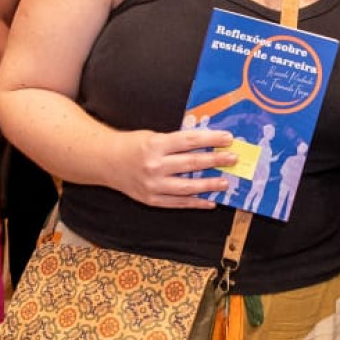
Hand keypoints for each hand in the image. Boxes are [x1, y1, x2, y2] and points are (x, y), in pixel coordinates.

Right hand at [108, 128, 238, 208]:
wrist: (105, 161)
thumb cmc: (132, 145)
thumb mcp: (153, 136)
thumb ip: (176, 142)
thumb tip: (207, 145)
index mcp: (155, 144)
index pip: (189, 141)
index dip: (211, 139)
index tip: (228, 138)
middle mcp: (154, 166)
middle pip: (191, 164)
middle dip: (216, 161)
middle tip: (233, 159)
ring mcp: (153, 185)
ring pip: (187, 187)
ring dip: (209, 185)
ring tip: (226, 182)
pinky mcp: (151, 200)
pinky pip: (178, 203)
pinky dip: (195, 203)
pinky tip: (210, 201)